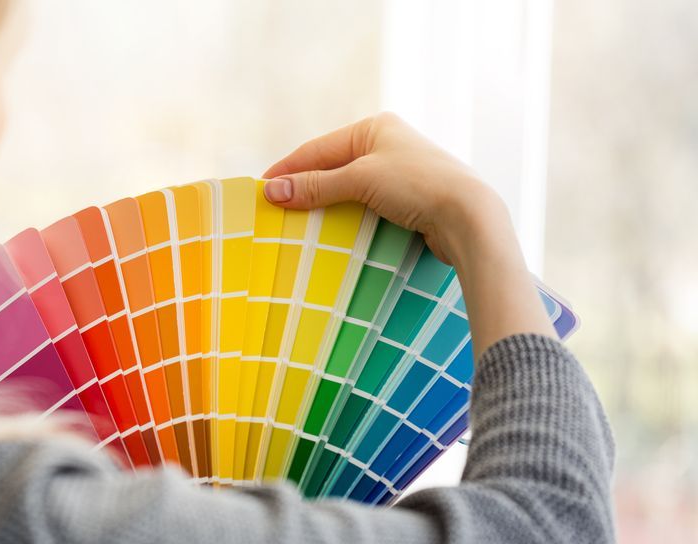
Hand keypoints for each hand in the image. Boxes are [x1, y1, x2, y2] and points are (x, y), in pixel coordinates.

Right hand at [263, 113, 556, 355]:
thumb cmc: (416, 185)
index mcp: (374, 127)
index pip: (318, 148)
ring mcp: (398, 173)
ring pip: (347, 189)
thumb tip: (271, 191)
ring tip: (296, 223)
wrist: (468, 216)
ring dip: (323, 205)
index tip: (260, 190)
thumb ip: (315, 185)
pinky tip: (329, 231)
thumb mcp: (360, 179)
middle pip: (331, 167)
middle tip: (274, 209)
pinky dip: (344, 217)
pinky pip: (364, 205)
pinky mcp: (407, 200)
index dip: (287, 169)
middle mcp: (386, 144)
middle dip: (304, 188)